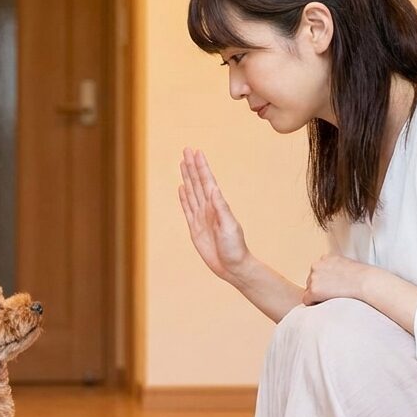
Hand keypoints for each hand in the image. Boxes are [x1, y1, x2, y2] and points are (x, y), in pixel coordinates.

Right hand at [178, 147, 249, 280]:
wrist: (233, 267)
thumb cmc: (235, 247)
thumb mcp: (229, 226)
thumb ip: (220, 208)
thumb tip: (213, 189)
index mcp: (217, 205)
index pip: (207, 181)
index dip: (201, 167)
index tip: (196, 152)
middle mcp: (208, 208)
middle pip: (197, 183)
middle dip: (191, 166)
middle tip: (186, 150)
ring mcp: (201, 217)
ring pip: (191, 192)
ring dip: (187, 178)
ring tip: (183, 163)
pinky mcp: (195, 228)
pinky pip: (187, 208)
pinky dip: (183, 198)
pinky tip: (181, 188)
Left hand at [302, 254, 372, 305]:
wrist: (365, 282)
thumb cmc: (362, 276)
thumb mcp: (347, 264)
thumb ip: (336, 268)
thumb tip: (335, 278)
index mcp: (325, 258)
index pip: (317, 271)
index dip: (325, 281)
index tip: (333, 286)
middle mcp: (317, 265)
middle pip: (311, 281)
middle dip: (320, 288)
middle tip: (333, 293)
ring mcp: (314, 277)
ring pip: (309, 290)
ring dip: (317, 295)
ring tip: (333, 297)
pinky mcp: (314, 290)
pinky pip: (307, 300)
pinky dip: (314, 304)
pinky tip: (326, 303)